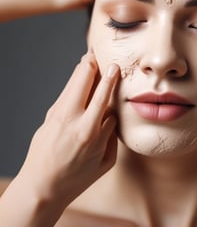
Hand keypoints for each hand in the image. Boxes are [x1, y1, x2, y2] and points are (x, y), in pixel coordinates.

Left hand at [17, 52, 119, 206]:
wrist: (41, 186)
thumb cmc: (77, 178)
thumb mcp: (105, 161)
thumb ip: (111, 134)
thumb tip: (112, 112)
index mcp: (88, 132)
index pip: (102, 96)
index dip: (109, 78)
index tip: (114, 65)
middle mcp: (70, 119)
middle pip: (82, 80)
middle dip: (92, 62)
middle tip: (99, 50)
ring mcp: (56, 115)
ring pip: (71, 82)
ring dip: (82, 68)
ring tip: (90, 57)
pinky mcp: (49, 115)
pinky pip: (65, 92)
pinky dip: (74, 81)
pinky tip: (80, 77)